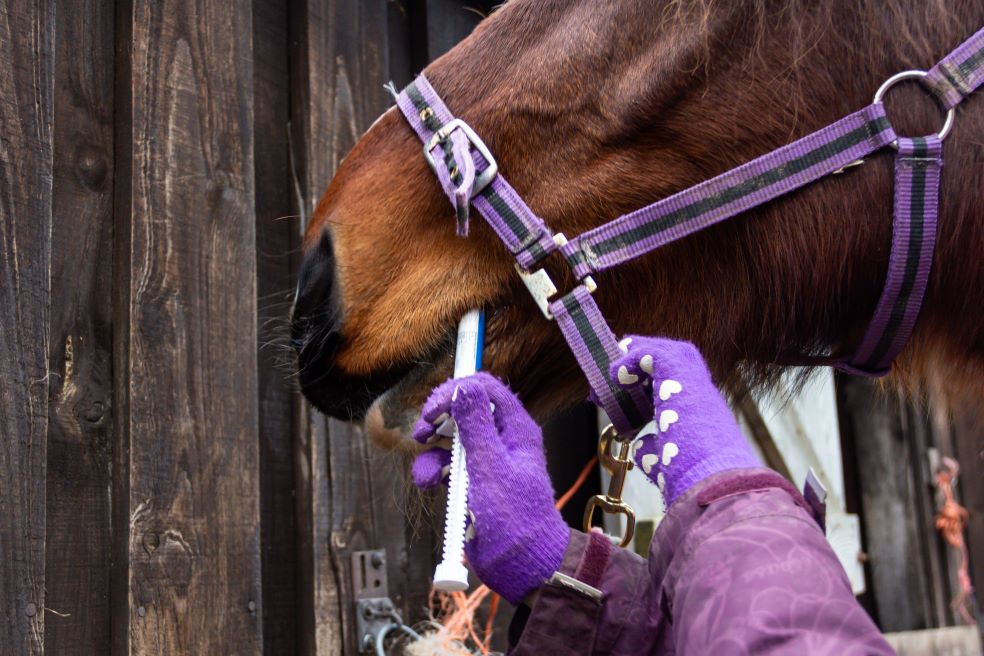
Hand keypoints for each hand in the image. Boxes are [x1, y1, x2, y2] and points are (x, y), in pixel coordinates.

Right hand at [411, 372, 568, 603]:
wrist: (522, 565)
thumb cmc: (515, 517)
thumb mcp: (491, 466)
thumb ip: (476, 424)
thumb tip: (464, 386)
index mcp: (515, 429)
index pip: (486, 389)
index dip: (458, 390)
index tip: (434, 407)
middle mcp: (501, 440)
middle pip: (464, 410)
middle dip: (439, 419)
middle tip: (422, 431)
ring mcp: (485, 462)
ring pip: (450, 440)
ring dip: (431, 451)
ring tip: (426, 472)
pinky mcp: (471, 482)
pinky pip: (446, 465)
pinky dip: (433, 472)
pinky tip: (429, 484)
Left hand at [610, 336, 759, 505]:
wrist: (711, 484)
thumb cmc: (694, 482)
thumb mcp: (668, 465)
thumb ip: (654, 452)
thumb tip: (639, 446)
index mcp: (702, 416)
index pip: (679, 387)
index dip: (651, 384)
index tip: (624, 391)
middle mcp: (702, 396)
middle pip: (677, 361)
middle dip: (644, 362)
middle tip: (616, 373)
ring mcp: (694, 384)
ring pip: (669, 352)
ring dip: (637, 356)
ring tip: (613, 369)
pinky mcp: (681, 376)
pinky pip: (654, 354)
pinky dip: (632, 360)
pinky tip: (617, 376)